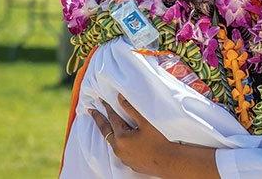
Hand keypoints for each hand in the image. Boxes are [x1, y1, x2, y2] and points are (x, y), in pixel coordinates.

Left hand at [90, 93, 219, 178]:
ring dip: (109, 132)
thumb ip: (131, 109)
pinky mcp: (130, 163)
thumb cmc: (160, 140)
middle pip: (105, 131)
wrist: (170, 162)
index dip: (106, 107)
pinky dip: (118, 142)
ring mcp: (123, 157)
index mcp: (122, 137)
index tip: (99, 99)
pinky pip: (120, 151)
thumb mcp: (146, 122)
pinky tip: (122, 140)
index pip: (112, 118)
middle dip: (98, 119)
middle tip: (91, 110)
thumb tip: (120, 97)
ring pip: (112, 142)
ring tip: (105, 125)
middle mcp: (119, 148)